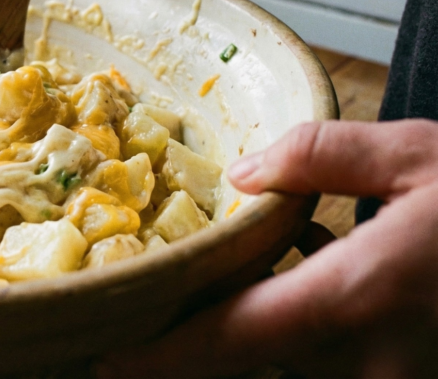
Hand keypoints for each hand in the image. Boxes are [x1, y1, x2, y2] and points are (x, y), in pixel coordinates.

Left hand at [94, 120, 437, 377]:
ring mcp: (392, 373)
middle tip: (155, 290)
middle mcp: (368, 356)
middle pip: (249, 351)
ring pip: (286, 351)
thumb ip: (324, 157)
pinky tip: (307, 254)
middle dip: (199, 325)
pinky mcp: (408, 368)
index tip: (106, 360)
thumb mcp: (419, 156)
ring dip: (253, 311)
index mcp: (360, 298)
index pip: (230, 340)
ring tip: (232, 254)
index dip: (161, 357)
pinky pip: (328, 349)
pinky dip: (300, 312)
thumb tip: (244, 174)